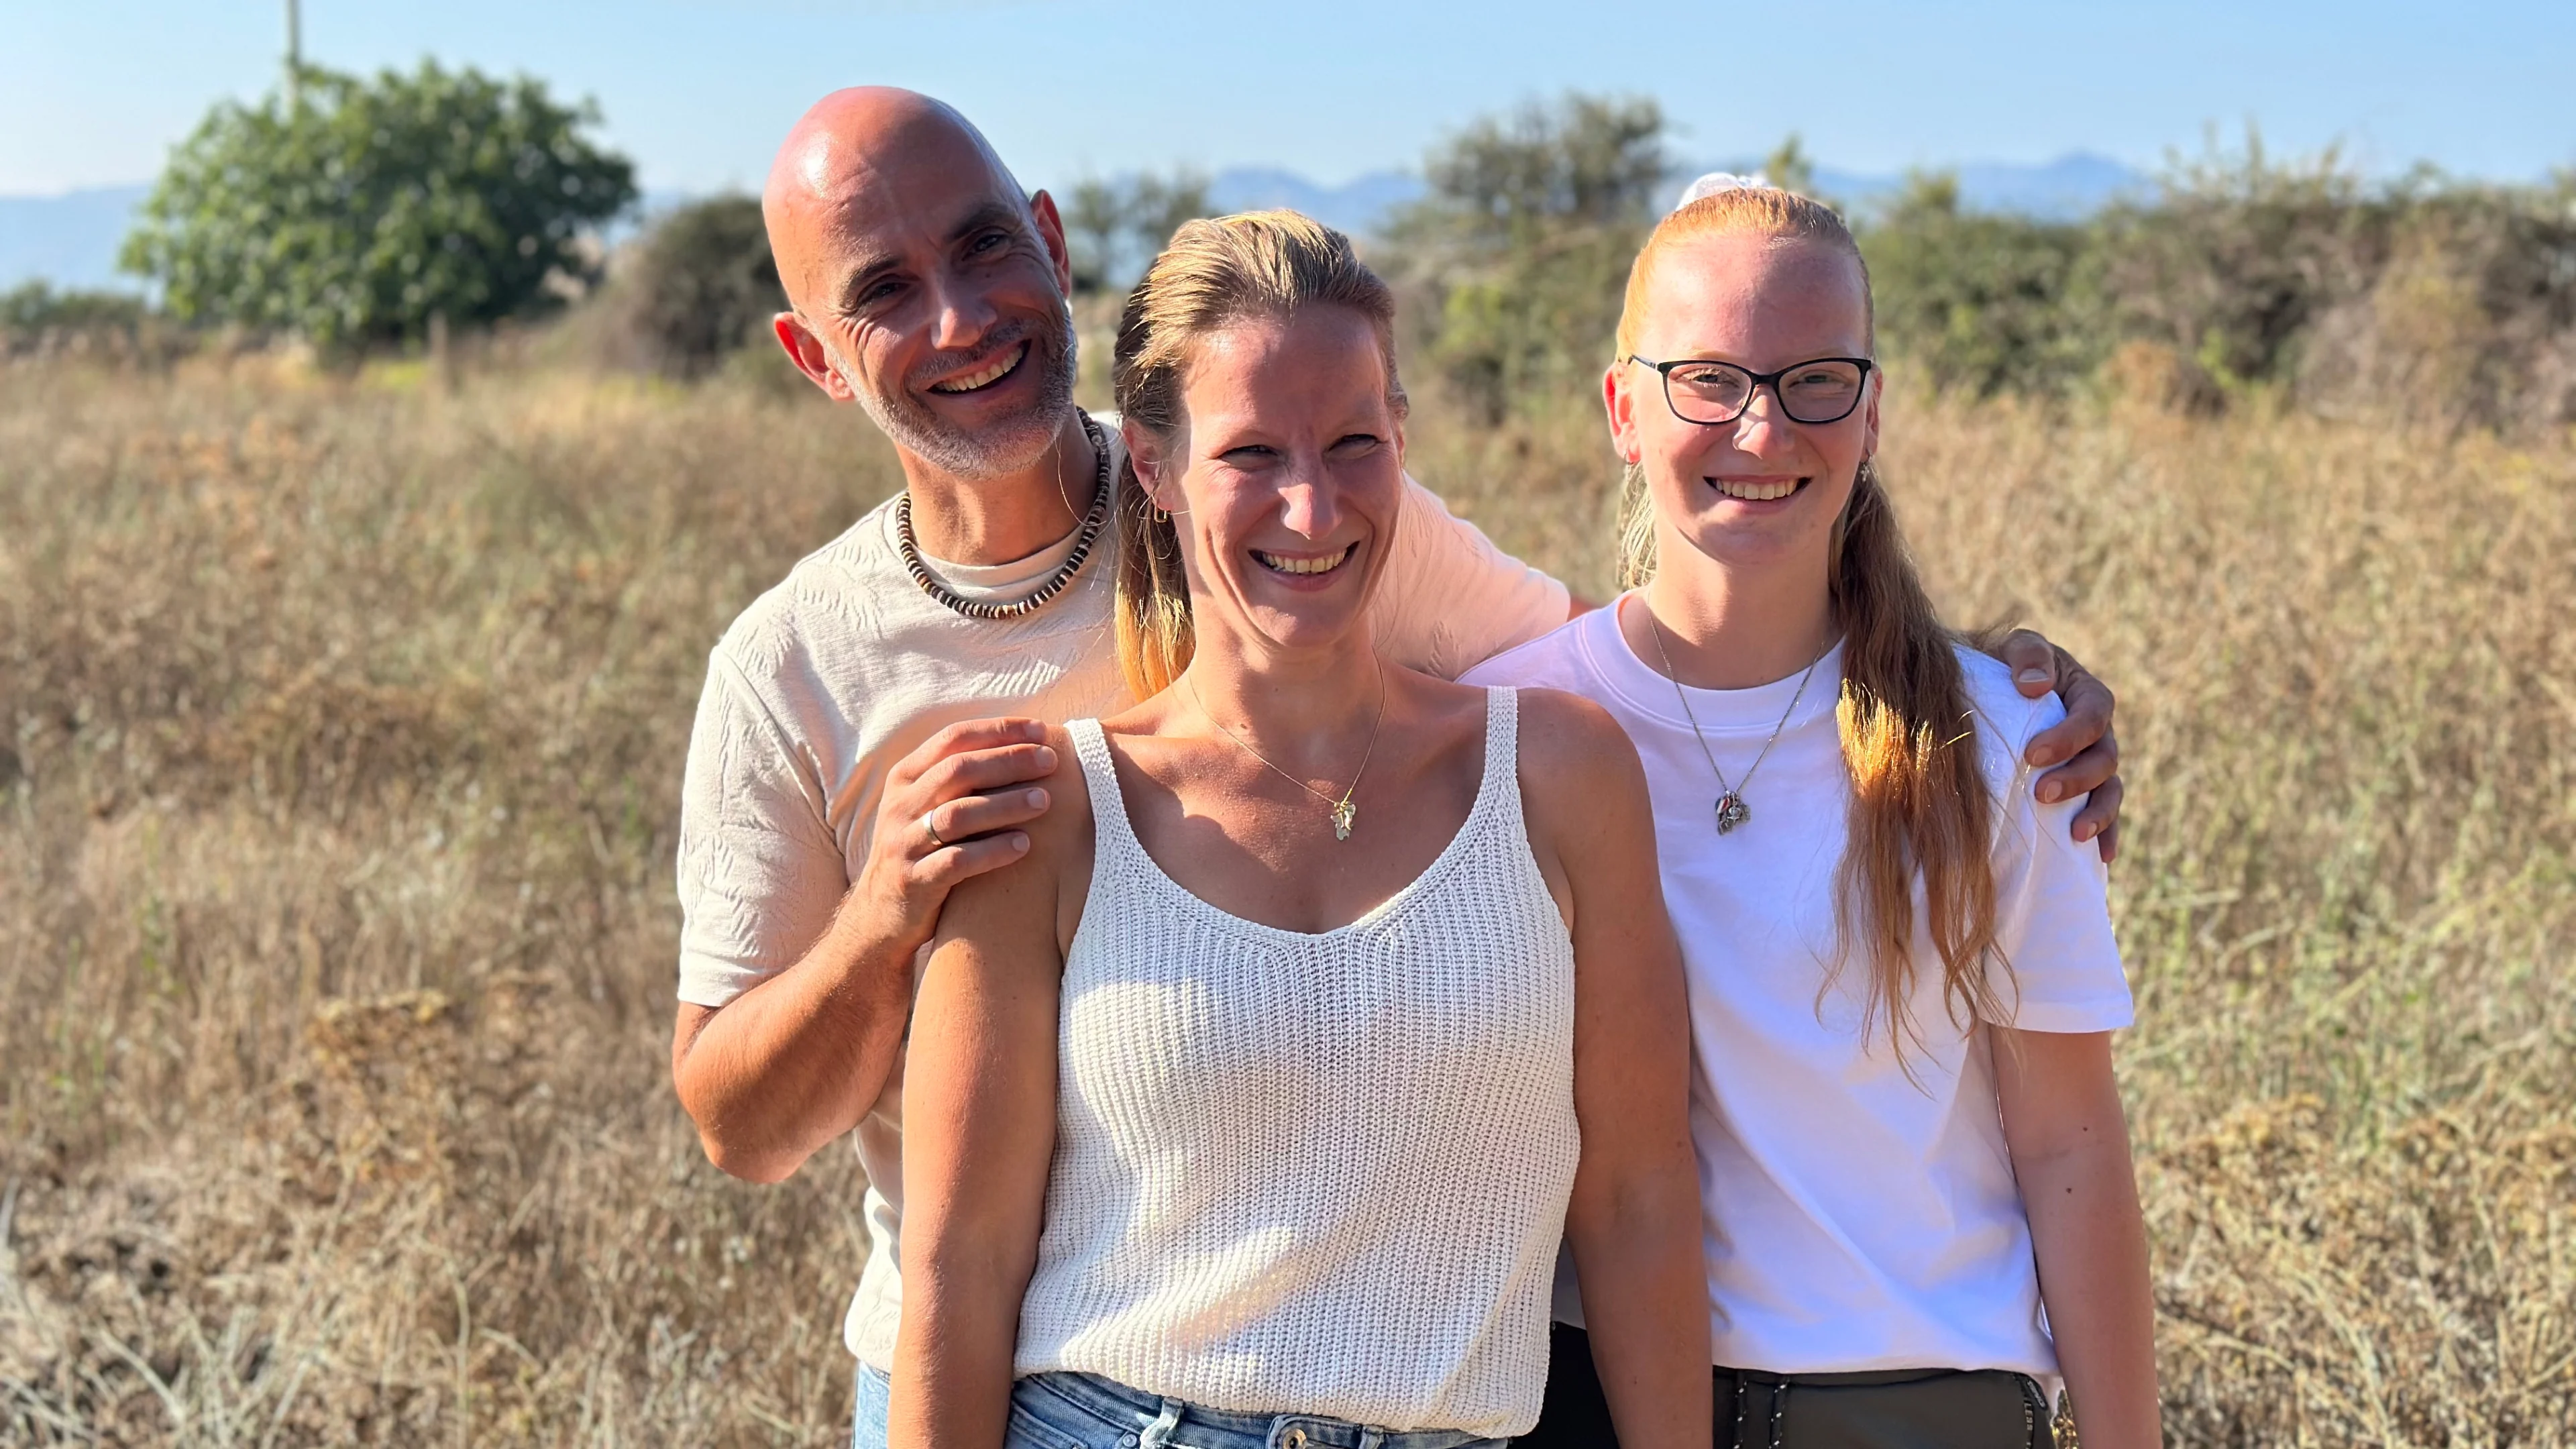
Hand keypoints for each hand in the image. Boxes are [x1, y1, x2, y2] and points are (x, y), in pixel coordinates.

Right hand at [853, 718, 1059, 950]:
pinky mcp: (914, 881)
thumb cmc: (922, 849)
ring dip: (1005, 804)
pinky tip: (1024, 845)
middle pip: (957, 771)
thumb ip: (959, 778)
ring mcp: (903, 843)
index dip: (998, 731)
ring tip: (1044, 800)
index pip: (953, 739)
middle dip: (1008, 761)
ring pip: (957, 815)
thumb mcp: (927, 806)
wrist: (881, 913)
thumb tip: (1025, 745)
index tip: (1041, 730)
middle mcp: (900, 805)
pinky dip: (992, 851)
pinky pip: (956, 861)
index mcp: (905, 777)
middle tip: (1050, 761)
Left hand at [1994, 630, 2123, 861]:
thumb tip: (2034, 686)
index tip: (2033, 754)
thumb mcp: (2012, 647)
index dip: (2070, 736)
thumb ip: (2028, 656)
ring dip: (2098, 812)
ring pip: (2109, 789)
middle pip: (2105, 757)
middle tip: (2042, 793)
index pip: (2095, 714)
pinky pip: (2103, 812)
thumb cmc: (1999, 664)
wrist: (1984, 687)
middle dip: (2078, 778)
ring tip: (2076, 833)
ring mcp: (2092, 762)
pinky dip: (2106, 833)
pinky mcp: (2081, 789)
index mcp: (2086, 694)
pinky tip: (2101, 856)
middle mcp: (2097, 731)